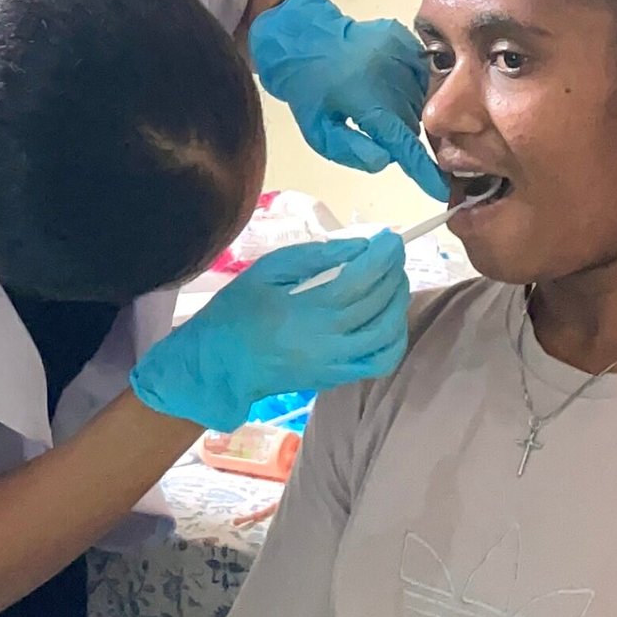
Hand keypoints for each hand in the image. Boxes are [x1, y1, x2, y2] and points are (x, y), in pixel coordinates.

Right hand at [132, 232, 408, 432]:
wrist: (217, 366)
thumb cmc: (235, 313)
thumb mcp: (265, 272)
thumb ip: (314, 257)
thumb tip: (359, 247)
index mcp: (306, 310)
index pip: (361, 280)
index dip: (383, 257)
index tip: (392, 238)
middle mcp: (327, 340)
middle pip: (379, 304)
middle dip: (394, 274)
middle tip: (392, 255)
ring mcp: (334, 364)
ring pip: (387, 334)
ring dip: (399, 303)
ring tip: (394, 282)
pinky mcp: (335, 378)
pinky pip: (379, 361)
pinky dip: (394, 338)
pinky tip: (390, 318)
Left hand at [248, 0, 444, 199]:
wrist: (302, 37)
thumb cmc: (306, 89)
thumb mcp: (318, 131)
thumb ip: (352, 150)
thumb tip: (387, 159)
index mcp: (366, 99)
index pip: (402, 140)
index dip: (421, 167)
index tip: (439, 187)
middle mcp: (389, 73)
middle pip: (412, 121)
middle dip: (400, 132)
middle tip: (375, 128)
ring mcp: (399, 51)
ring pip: (419, 97)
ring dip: (406, 108)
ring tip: (378, 102)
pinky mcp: (403, 37)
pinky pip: (420, 72)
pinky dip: (411, 84)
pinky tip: (388, 83)